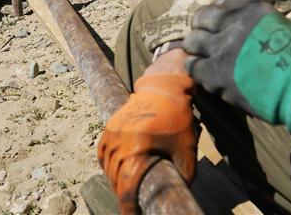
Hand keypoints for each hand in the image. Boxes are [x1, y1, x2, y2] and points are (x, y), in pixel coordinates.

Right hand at [97, 72, 196, 214]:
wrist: (165, 87)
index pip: (126, 186)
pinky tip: (117, 170)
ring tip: (127, 187)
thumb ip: (184, 175)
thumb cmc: (178, 118)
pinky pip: (103, 152)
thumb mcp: (186, 150)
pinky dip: (108, 164)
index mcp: (138, 148)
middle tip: (134, 203)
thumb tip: (179, 194)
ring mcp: (112, 132)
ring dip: (115, 180)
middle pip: (115, 178)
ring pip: (107, 166)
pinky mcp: (110, 126)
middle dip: (123, 194)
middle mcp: (120, 140)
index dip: (127, 207)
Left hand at [183, 0, 290, 133]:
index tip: (221, 22)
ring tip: (202, 56)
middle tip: (205, 38)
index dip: (220, 12)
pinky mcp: (215, 72)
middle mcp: (233, 22)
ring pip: (192, 41)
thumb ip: (254, 21)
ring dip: (196, 48)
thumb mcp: (278, 25)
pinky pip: (193, 66)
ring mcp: (222, 47)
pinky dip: (196, 68)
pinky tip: (203, 72)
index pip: (224, 1)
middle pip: (201, 17)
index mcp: (251, 8)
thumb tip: (237, 23)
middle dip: (201, 27)